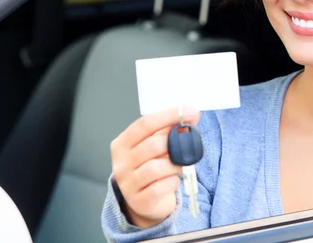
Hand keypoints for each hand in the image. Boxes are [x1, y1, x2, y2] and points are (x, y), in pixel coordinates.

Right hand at [110, 106, 199, 228]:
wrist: (146, 201)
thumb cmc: (152, 167)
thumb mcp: (156, 146)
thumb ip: (170, 130)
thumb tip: (191, 114)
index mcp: (122, 143)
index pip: (144, 124)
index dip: (168, 115)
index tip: (189, 111)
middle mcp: (121, 163)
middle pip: (151, 145)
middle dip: (175, 142)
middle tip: (189, 142)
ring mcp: (127, 183)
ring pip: (155, 168)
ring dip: (175, 164)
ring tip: (182, 164)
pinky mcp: (139, 201)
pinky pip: (159, 188)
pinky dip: (172, 182)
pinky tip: (174, 180)